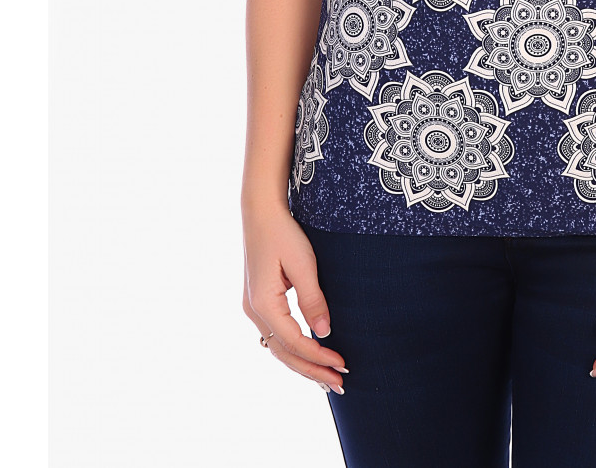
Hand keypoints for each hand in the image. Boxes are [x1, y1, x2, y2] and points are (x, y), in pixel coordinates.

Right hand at [242, 199, 348, 393]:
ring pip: (278, 347)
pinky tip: (308, 355)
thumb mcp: (302, 263)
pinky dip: (293, 349)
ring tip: (327, 378)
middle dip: (312, 371)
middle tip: (339, 384)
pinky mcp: (258, 300)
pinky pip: (276, 335)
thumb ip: (312, 299)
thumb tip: (324, 333)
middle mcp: (253, 310)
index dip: (319, 357)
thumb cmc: (283, 232)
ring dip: (302, 364)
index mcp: (262, 303)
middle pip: (283, 353)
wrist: (261, 211)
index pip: (294, 342)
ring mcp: (253, 307)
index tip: (342, 364)